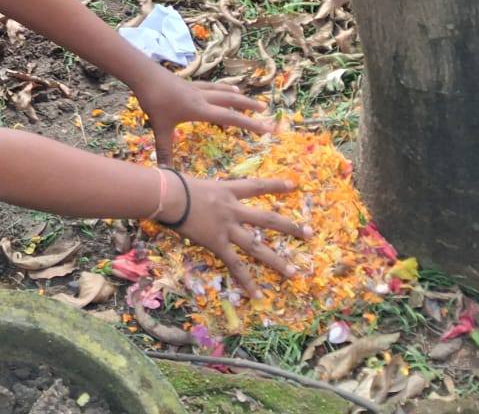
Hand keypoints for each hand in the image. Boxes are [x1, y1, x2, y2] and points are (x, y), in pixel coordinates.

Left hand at [133, 72, 272, 166]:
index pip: (230, 118)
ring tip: (249, 99)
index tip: (266, 128)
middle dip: (249, 107)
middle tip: (265, 111)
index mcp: (200, 110)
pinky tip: (227, 87)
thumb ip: (164, 150)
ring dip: (237, 96)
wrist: (144, 75)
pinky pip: (211, 86)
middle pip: (231, 102)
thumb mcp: (160, 128)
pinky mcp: (189, 83)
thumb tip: (165, 172)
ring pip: (222, 92)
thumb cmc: (154, 101)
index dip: (249, 124)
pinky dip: (222, 87)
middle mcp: (203, 98)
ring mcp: (196, 88)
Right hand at [166, 173, 310, 296]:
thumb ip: (200, 190)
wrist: (168, 195)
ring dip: (277, 261)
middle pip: (267, 219)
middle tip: (310, 233)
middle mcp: (233, 209)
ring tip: (294, 272)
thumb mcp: (192, 182)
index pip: (256, 186)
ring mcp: (227, 228)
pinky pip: (235, 265)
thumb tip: (190, 189)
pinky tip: (258, 295)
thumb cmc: (174, 184)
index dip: (276, 185)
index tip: (294, 185)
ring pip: (257, 246)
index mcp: (227, 191)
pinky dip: (246, 281)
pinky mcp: (218, 244)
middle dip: (290, 227)